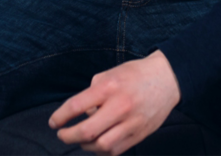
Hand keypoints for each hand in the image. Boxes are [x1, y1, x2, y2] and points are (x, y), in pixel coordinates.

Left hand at [49, 51, 180, 155]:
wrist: (167, 79)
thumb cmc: (135, 74)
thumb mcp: (110, 73)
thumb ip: (93, 91)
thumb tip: (83, 111)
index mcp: (109, 87)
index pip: (77, 106)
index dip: (60, 117)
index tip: (53, 122)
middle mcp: (119, 106)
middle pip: (87, 131)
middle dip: (68, 136)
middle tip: (62, 135)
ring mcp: (131, 123)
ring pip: (101, 146)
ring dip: (85, 145)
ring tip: (80, 139)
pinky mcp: (139, 134)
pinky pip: (115, 150)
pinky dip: (102, 150)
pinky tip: (97, 143)